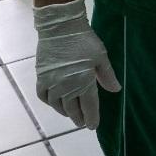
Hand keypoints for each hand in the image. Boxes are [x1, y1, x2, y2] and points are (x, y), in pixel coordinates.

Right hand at [33, 0, 120, 129]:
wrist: (60, 28)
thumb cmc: (84, 41)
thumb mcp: (101, 57)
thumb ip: (107, 76)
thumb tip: (115, 90)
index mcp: (83, 82)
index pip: (88, 106)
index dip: (92, 117)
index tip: (93, 126)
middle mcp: (65, 86)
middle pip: (72, 108)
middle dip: (79, 117)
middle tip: (83, 123)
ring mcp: (51, 83)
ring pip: (57, 105)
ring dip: (65, 112)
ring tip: (72, 115)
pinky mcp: (40, 77)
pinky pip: (43, 96)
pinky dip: (50, 103)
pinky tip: (56, 103)